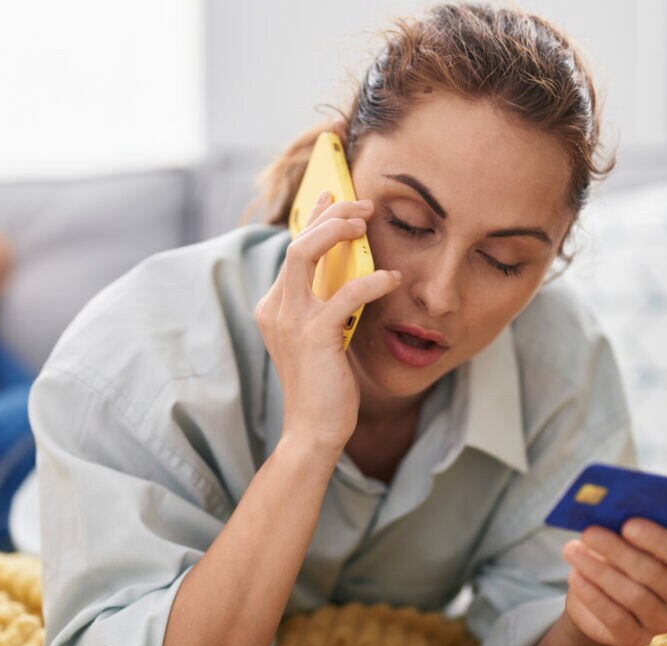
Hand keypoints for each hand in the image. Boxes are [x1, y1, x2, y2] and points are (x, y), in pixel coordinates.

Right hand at [254, 193, 400, 454]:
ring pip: (305, 253)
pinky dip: (372, 281)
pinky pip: (344, 293)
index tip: (335, 194)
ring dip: (337, 230)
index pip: (292, 248)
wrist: (313, 431)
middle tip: (363, 205)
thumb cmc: (324, 386)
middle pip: (296, 241)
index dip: (313, 216)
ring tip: (367, 223)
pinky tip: (392, 279)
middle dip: (330, 214)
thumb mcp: (321, 336)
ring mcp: (290, 321)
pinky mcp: (314, 336)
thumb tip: (351, 269)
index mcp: (274, 306)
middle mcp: (275, 308)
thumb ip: (326, 303)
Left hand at [562, 518, 666, 645]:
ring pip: (635, 597)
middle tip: (589, 532)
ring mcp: (663, 620)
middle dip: (618, 551)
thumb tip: (605, 511)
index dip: (657, 539)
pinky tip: (575, 577)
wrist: (596, 593)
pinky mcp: (638, 638)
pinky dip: (594, 597)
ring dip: (599, 572)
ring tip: (573, 551)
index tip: (628, 524)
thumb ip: (623, 524)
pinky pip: (618, 620)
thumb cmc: (615, 554)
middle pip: (655, 574)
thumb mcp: (621, 536)